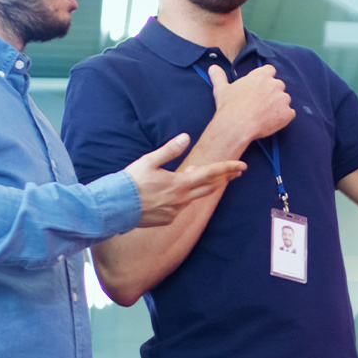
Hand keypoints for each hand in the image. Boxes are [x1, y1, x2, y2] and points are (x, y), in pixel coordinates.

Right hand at [123, 134, 246, 227]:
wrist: (115, 207)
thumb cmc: (130, 182)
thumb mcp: (149, 161)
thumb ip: (169, 150)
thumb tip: (186, 137)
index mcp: (180, 183)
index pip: (211, 174)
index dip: (228, 168)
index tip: (242, 166)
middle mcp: (182, 199)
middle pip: (210, 187)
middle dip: (225, 179)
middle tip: (236, 173)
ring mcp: (176, 211)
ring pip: (195, 197)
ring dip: (201, 186)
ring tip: (198, 175)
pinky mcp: (168, 219)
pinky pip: (181, 207)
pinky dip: (183, 197)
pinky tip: (173, 192)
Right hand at [206, 64, 293, 144]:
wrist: (237, 126)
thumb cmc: (229, 106)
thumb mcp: (222, 89)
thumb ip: (219, 76)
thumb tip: (212, 68)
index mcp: (261, 75)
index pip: (270, 70)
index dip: (266, 78)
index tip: (261, 86)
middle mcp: (274, 84)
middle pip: (278, 85)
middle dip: (273, 93)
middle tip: (261, 103)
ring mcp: (283, 99)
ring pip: (285, 99)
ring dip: (279, 105)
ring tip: (265, 114)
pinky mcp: (287, 113)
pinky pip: (290, 113)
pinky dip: (283, 117)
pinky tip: (272, 122)